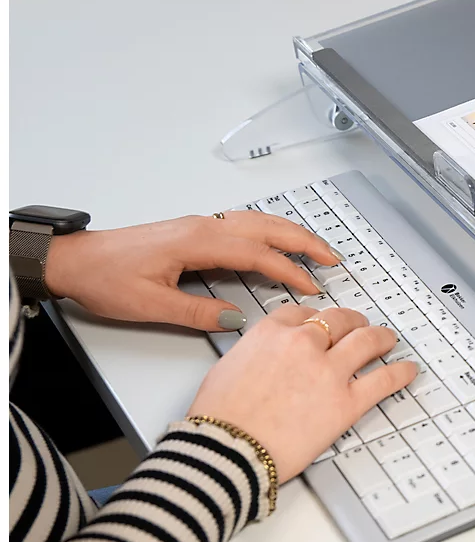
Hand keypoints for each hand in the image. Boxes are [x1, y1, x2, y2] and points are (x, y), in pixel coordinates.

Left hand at [44, 211, 342, 330]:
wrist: (75, 260)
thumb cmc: (106, 278)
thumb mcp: (151, 306)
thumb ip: (198, 313)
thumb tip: (235, 319)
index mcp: (199, 242)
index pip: (259, 255)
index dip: (290, 272)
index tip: (311, 288)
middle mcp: (204, 227)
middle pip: (267, 228)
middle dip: (304, 242)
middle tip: (333, 258)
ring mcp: (200, 225)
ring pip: (258, 222)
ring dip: (290, 233)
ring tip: (315, 248)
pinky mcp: (194, 230)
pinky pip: (244, 224)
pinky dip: (270, 231)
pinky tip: (276, 240)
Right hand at [187, 304, 417, 481]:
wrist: (225, 451)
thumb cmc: (218, 419)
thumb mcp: (227, 368)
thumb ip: (255, 355)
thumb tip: (265, 359)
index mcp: (271, 333)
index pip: (303, 313)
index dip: (316, 319)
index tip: (321, 325)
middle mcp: (303, 344)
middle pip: (339, 320)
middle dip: (352, 322)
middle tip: (358, 327)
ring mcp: (329, 371)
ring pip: (367, 341)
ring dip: (381, 337)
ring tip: (388, 340)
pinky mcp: (347, 402)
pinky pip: (384, 380)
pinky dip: (400, 373)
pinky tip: (408, 370)